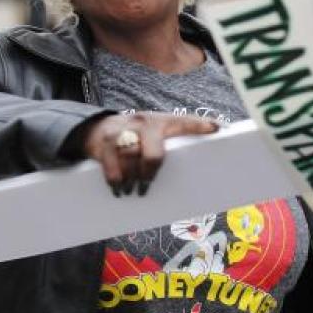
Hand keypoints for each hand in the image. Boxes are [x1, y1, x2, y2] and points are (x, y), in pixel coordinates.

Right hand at [78, 112, 217, 195]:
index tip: (217, 129)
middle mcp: (143, 123)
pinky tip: (118, 189)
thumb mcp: (152, 133)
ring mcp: (122, 131)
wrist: (96, 128)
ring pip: (131, 160)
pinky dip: (116, 181)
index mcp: (161, 122)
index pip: (183, 122)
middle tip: (147, 185)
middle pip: (153, 154)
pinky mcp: (104, 142)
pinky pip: (111, 167)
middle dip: (150, 174)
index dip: (199, 126)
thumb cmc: (134, 137)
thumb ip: (172, 141)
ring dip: (133, 180)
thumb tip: (203, 157)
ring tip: (133, 191)